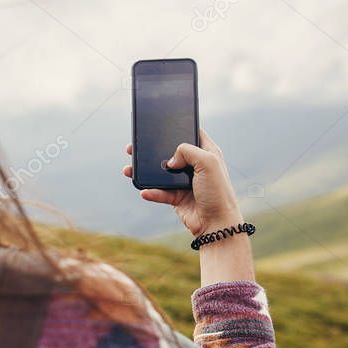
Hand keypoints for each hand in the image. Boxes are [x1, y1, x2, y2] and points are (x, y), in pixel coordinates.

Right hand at [123, 130, 242, 236]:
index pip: (191, 134)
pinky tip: (144, 191)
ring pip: (160, 173)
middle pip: (170, 153)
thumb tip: (169, 160)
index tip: (160, 124)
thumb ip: (187, 151)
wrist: (216, 223)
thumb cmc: (218, 192)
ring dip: (144, 172)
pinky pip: (159, 192)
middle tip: (135, 147)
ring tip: (129, 169)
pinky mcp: (176, 197)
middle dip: (152, 150)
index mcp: (206, 153)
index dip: (178, 127)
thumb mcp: (208, 162)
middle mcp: (195, 166)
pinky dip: (150, 192)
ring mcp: (184, 182)